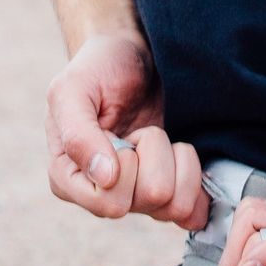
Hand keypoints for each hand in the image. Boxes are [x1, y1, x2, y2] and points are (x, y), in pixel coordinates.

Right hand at [45, 30, 209, 230]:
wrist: (135, 55)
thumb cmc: (99, 67)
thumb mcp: (74, 87)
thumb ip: (78, 132)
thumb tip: (105, 178)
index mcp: (69, 178)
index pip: (108, 202)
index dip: (124, 164)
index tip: (116, 131)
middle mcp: (103, 195)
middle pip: (149, 199)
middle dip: (153, 153)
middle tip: (139, 130)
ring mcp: (138, 198)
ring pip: (175, 204)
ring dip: (175, 159)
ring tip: (156, 135)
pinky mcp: (170, 193)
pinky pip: (194, 211)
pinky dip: (195, 177)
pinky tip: (179, 151)